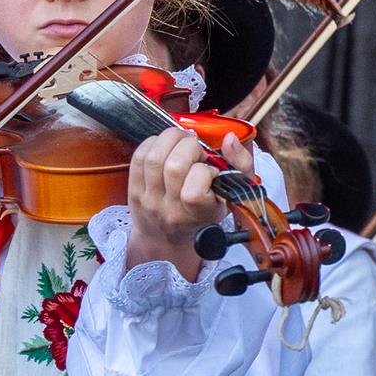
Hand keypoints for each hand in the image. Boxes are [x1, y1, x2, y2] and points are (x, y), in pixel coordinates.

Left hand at [125, 130, 253, 279]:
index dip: (205, 172)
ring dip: (171, 140)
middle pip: (174, 166)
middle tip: (196, 150)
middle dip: (189, 146)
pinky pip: (139, 157)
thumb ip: (241, 164)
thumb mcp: (232, 194)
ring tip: (181, 143)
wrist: (167, 236)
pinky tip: (165, 146)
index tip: (210, 171)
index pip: (195, 191)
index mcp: (199, 214)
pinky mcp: (134, 190)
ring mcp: (150, 200)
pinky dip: (153, 143)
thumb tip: (229, 138)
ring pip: (154, 157)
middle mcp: (171, 210)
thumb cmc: (204, 212)